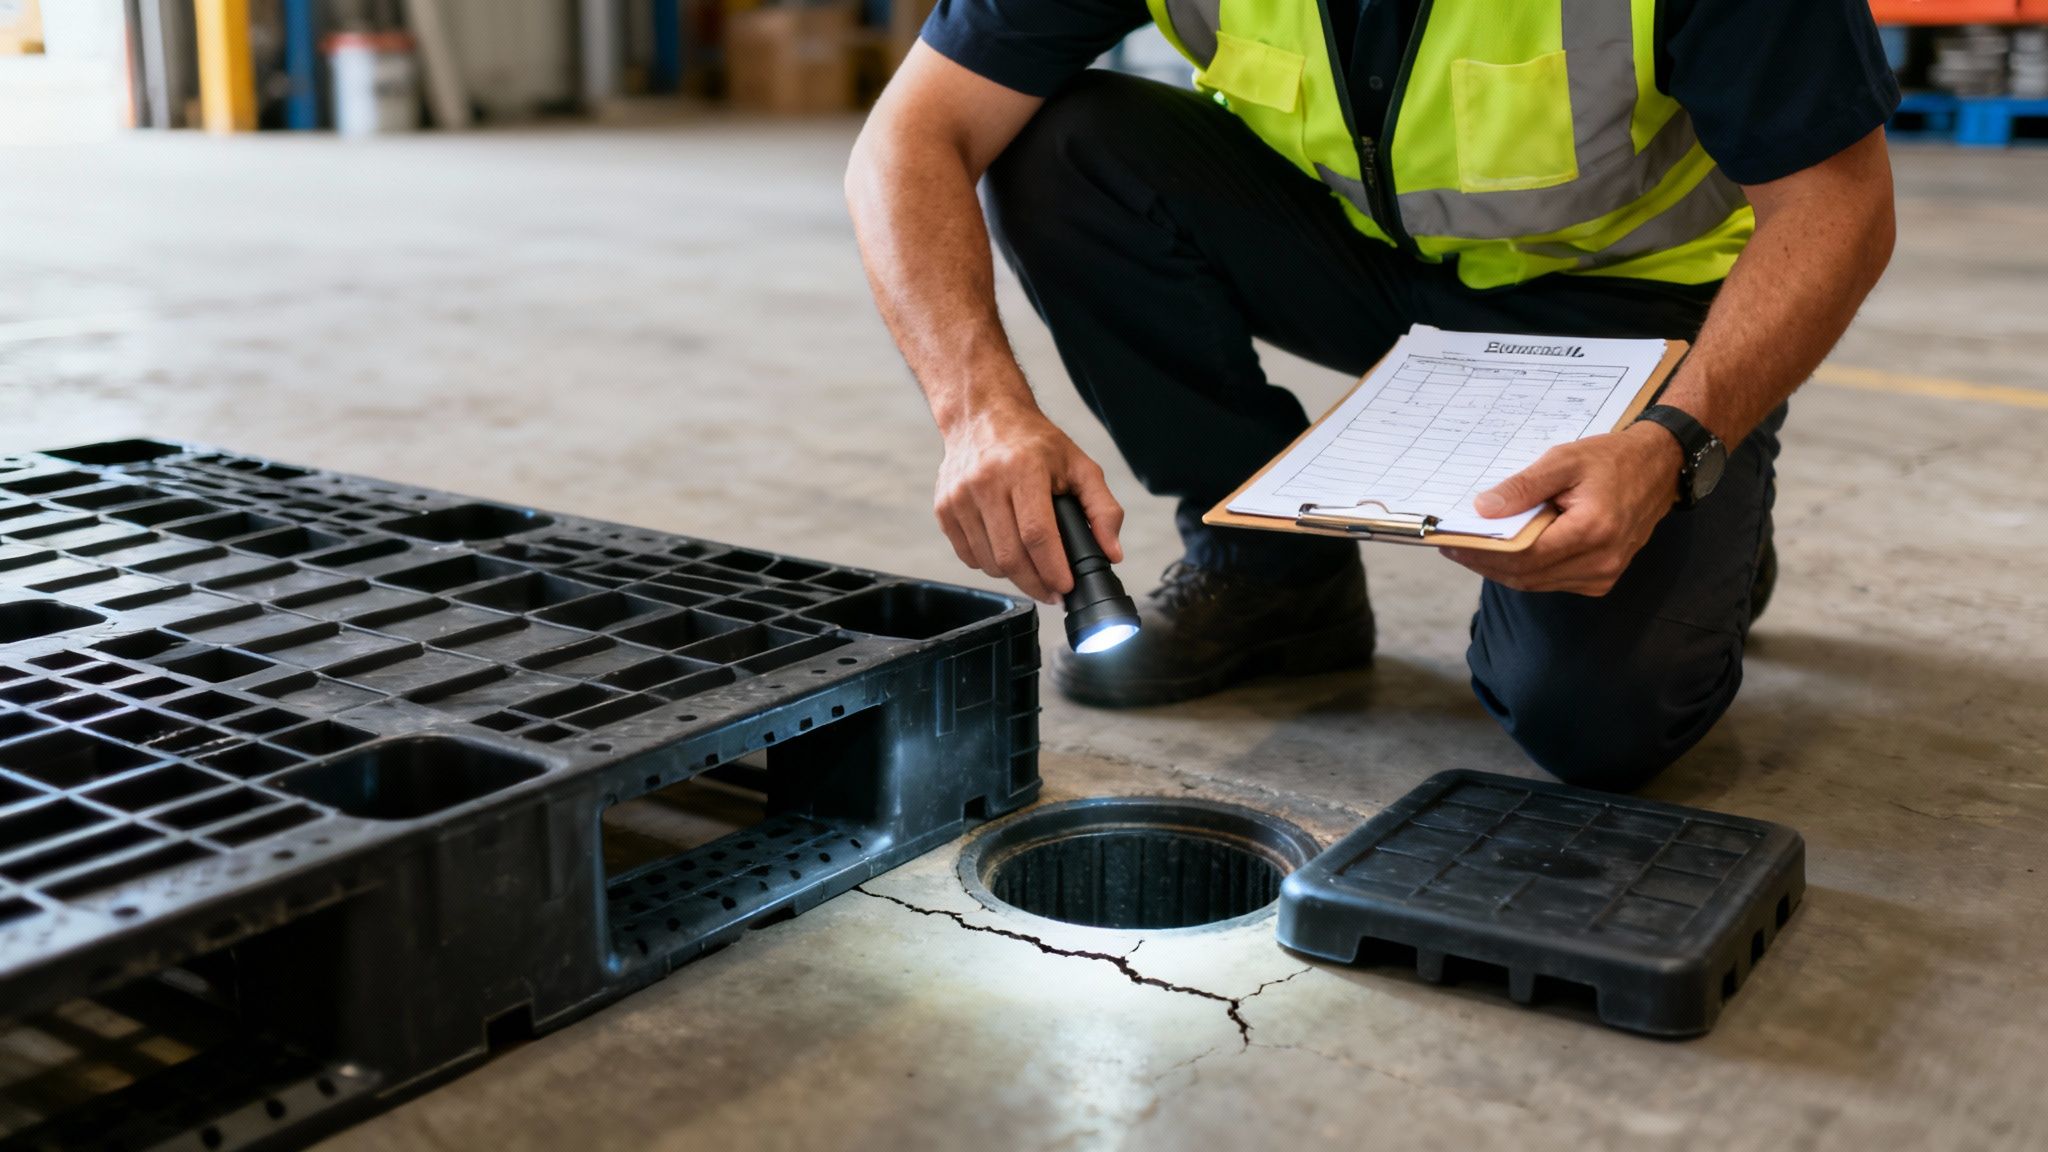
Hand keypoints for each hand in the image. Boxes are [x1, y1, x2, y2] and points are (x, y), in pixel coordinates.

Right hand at [935, 403, 1123, 602]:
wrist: (982, 415)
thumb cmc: (1033, 442)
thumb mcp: (1079, 465)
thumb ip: (1103, 508)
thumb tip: (1111, 552)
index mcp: (1023, 468)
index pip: (1037, 534)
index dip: (1052, 569)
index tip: (1065, 587)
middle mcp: (986, 482)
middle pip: (1010, 555)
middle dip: (1036, 584)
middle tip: (1053, 592)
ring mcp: (960, 496)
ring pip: (988, 561)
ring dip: (1014, 577)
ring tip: (1033, 571)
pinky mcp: (944, 508)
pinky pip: (968, 556)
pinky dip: (990, 564)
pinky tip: (1007, 554)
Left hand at [1443, 422, 1680, 595]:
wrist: (1659, 468)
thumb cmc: (1613, 460)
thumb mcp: (1564, 460)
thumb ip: (1523, 486)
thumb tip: (1483, 508)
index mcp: (1592, 530)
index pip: (1524, 555)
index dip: (1483, 553)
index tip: (1452, 543)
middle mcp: (1600, 561)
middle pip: (1526, 574)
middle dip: (1485, 563)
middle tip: (1454, 548)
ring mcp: (1603, 575)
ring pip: (1536, 582)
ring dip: (1502, 569)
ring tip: (1472, 549)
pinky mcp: (1601, 579)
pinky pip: (1551, 581)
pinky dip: (1526, 569)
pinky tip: (1506, 553)